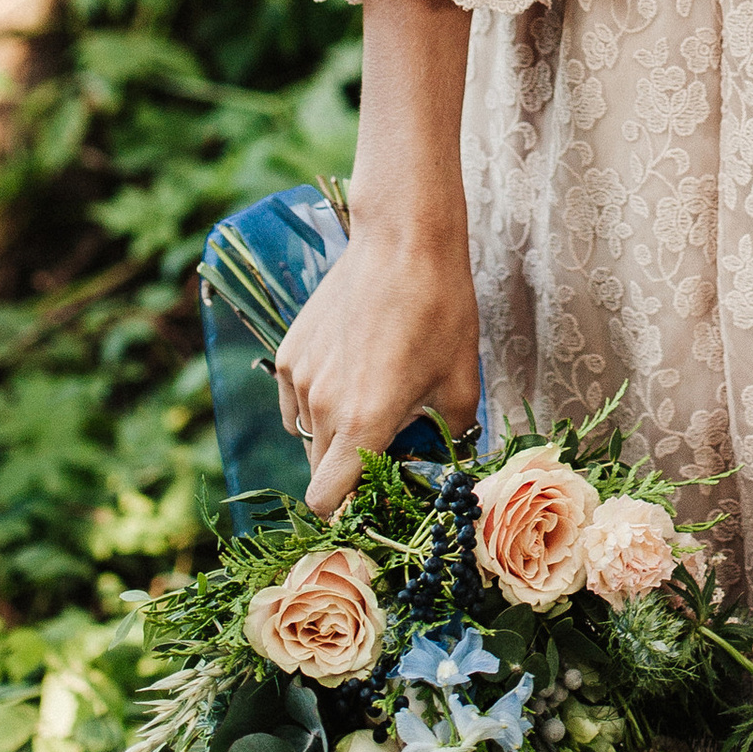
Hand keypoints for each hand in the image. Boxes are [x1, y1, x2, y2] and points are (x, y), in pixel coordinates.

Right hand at [276, 221, 480, 517]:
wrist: (404, 239)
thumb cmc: (441, 308)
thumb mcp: (463, 379)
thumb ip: (451, 436)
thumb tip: (444, 462)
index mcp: (365, 423)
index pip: (327, 502)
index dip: (346, 511)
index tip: (372, 499)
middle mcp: (323, 407)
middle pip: (319, 474)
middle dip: (349, 474)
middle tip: (387, 445)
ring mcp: (301, 378)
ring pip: (308, 435)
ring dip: (335, 435)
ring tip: (374, 398)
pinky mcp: (290, 352)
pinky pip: (296, 401)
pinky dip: (317, 404)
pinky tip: (351, 374)